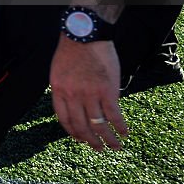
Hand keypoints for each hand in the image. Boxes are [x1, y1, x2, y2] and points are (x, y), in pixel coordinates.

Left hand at [50, 37, 127, 151]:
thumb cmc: (72, 50)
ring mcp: (90, 95)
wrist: (85, 35)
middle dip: (91, 141)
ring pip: (99, 125)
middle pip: (81, 126)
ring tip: (115, 147)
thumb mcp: (59, 72)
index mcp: (59, 91)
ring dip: (108, 139)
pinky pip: (114, 115)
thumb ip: (66, 90)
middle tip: (99, 149)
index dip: (73, 132)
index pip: (65, 119)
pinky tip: (125, 132)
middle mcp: (73, 96)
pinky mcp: (107, 91)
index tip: (81, 139)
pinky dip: (120, 126)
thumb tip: (75, 107)